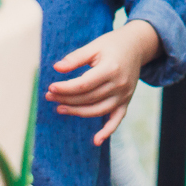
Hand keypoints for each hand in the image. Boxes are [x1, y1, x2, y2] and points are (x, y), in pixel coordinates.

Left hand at [46, 20, 159, 145]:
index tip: (51, 87)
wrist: (136, 46)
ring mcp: (124, 95)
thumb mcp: (94, 46)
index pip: (84, 84)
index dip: (66, 88)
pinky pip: (117, 119)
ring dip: (77, 112)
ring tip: (60, 108)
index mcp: (111, 69)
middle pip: (88, 98)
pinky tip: (96, 141)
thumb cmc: (112, 44)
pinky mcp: (126, 101)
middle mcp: (119, 84)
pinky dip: (108, 131)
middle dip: (66, 99)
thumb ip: (76, 58)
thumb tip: (57, 68)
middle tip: (49, 96)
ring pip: (98, 110)